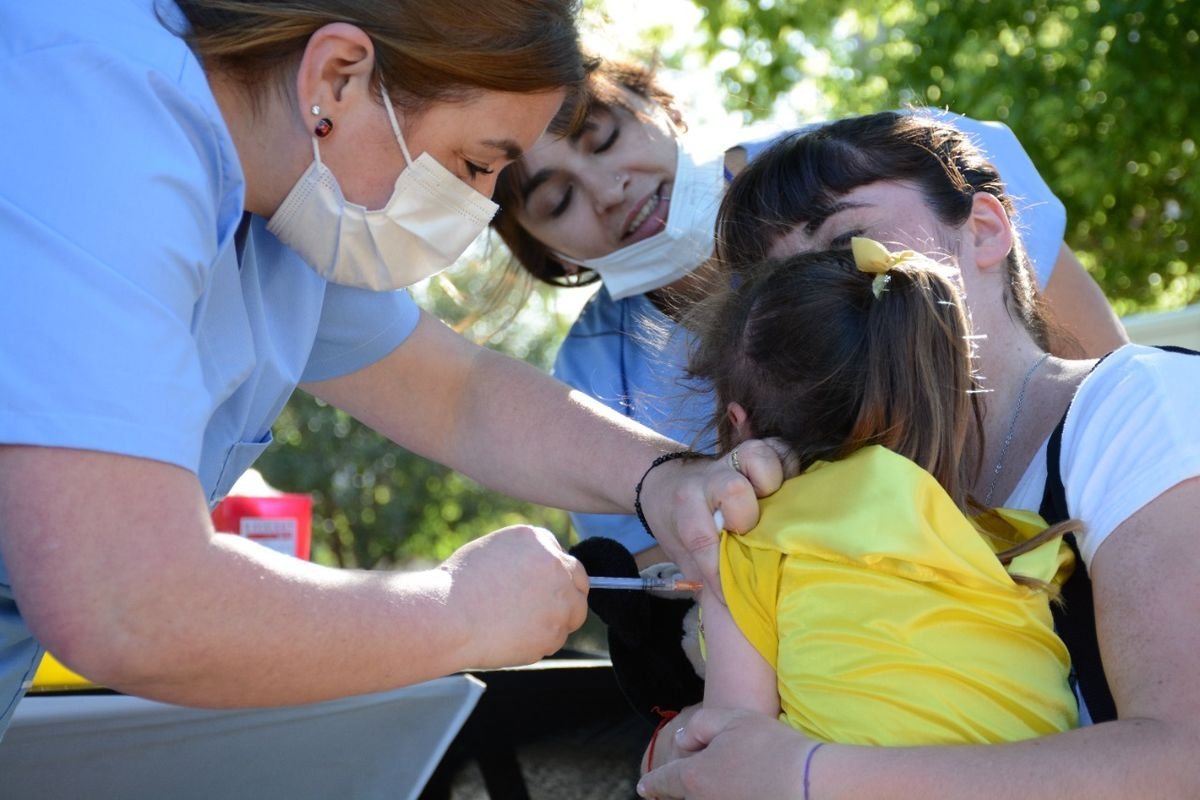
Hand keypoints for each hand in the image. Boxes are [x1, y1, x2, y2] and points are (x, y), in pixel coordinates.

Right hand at [439, 525, 588, 668]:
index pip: (561, 557)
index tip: (539, 589)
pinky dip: (539, 642)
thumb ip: (523, 557)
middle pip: (578, 582)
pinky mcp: (555, 632)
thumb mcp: (491, 551)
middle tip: (540, 609)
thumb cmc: (457, 586)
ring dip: (554, 620)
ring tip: (517, 625)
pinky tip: (511, 638)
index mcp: (537, 539)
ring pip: (572, 614)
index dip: (553, 576)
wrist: (448, 617)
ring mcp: (560, 599)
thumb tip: (536, 572)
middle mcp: (555, 565)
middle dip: (565, 595)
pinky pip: (555, 639)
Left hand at [637, 707, 812, 799]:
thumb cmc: (770, 747)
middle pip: (682, 797)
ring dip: (703, 794)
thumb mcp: (732, 719)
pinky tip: (740, 789)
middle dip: (678, 790)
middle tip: (682, 783)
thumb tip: (682, 741)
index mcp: (693, 776)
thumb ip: (699, 726)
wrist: (809, 783)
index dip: (652, 784)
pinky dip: (725, 796)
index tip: (643, 788)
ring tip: (720, 782)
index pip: (663, 782)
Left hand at [641, 439, 792, 596]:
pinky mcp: (757, 452)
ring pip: (757, 457)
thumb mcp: (681, 554)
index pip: (699, 536)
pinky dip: (789, 467)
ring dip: (770, 482)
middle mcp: (709, 478)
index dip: (716, 570)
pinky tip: (789, 488)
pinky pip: (780, 449)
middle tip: (749, 536)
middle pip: (731, 488)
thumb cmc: (679, 525)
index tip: (728, 596)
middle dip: (745, 517)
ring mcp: (733, 460)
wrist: (667, 484)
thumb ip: (703, 576)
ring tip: (775, 504)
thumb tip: (734, 612)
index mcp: (684, 504)